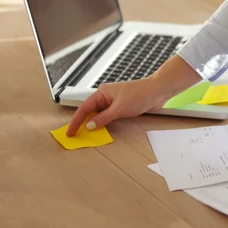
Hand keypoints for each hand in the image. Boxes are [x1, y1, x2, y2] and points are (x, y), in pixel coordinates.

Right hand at [66, 55, 200, 136]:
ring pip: (100, 114)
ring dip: (95, 124)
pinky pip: (109, 116)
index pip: (84, 109)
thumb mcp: (119, 109)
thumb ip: (104, 118)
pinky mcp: (122, 106)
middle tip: (76, 136)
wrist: (157, 91)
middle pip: (90, 111)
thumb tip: (90, 126)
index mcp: (102, 93)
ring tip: (87, 135)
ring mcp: (114, 102)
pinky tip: (103, 130)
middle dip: (83, 123)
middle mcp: (106, 97)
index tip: (70, 132)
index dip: (76, 121)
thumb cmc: (139, 95)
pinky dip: (105, 123)